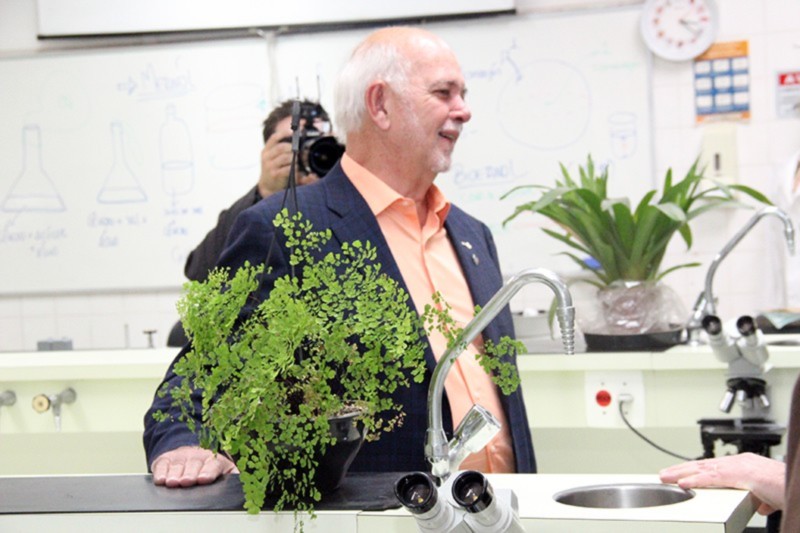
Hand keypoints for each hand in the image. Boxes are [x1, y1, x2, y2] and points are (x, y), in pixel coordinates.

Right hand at [151, 445, 237, 487]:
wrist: (190, 451)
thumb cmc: (209, 466)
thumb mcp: (225, 469)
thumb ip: (233, 475)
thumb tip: (245, 482)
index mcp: (214, 459)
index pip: (213, 464)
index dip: (208, 471)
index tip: (204, 479)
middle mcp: (197, 456)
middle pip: (194, 465)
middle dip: (190, 473)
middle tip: (186, 481)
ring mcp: (181, 456)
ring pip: (178, 465)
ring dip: (174, 474)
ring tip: (173, 482)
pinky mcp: (166, 459)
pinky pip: (162, 465)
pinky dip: (160, 472)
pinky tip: (161, 479)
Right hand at [258, 126, 319, 197]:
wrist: (267, 186)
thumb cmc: (275, 170)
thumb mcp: (274, 159)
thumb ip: (283, 150)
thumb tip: (297, 142)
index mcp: (266, 150)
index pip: (274, 138)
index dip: (283, 133)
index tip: (291, 131)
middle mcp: (267, 157)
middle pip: (282, 147)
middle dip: (292, 149)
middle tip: (297, 153)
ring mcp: (270, 166)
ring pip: (285, 157)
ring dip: (294, 159)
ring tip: (296, 163)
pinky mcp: (275, 174)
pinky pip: (287, 168)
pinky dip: (294, 168)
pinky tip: (295, 170)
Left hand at [659, 453, 784, 514]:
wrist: (799, 486)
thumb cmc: (788, 488)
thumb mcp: (770, 496)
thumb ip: (761, 499)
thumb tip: (759, 506)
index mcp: (744, 464)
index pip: (712, 466)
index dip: (693, 470)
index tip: (678, 474)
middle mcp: (738, 461)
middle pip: (703, 465)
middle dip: (681, 470)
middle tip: (663, 474)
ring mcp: (738, 466)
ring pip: (703, 469)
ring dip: (682, 474)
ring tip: (666, 478)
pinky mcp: (741, 475)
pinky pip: (713, 478)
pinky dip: (696, 480)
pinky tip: (683, 484)